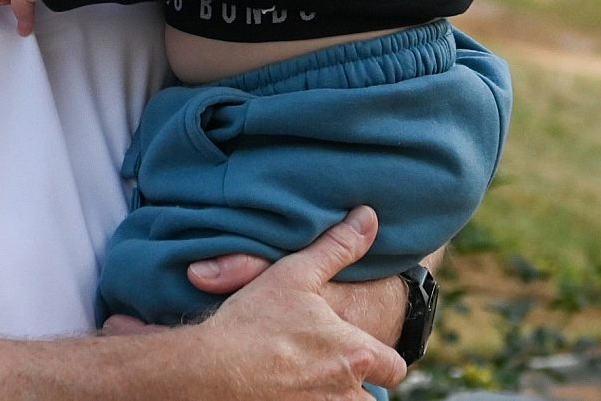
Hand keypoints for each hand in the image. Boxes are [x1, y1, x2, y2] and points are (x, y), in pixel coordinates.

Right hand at [190, 208, 405, 398]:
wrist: (206, 372)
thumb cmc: (252, 322)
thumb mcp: (295, 275)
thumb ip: (337, 248)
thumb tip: (369, 217)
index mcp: (354, 353)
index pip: (393, 368)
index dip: (381, 360)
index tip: (364, 354)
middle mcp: (345, 393)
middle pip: (368, 399)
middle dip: (356, 387)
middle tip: (327, 371)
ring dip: (332, 400)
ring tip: (305, 384)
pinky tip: (285, 393)